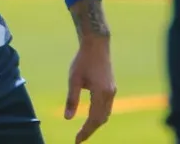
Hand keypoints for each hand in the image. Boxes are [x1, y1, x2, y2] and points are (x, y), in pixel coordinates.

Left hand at [65, 22, 115, 142]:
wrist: (97, 45)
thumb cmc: (82, 60)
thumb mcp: (73, 79)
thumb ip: (71, 99)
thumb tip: (67, 118)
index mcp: (101, 93)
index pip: (94, 119)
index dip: (86, 131)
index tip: (77, 141)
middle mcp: (110, 94)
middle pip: (101, 119)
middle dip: (91, 130)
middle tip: (78, 138)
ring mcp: (112, 91)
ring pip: (106, 114)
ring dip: (95, 123)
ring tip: (84, 130)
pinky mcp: (111, 87)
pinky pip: (107, 106)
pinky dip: (99, 115)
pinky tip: (91, 117)